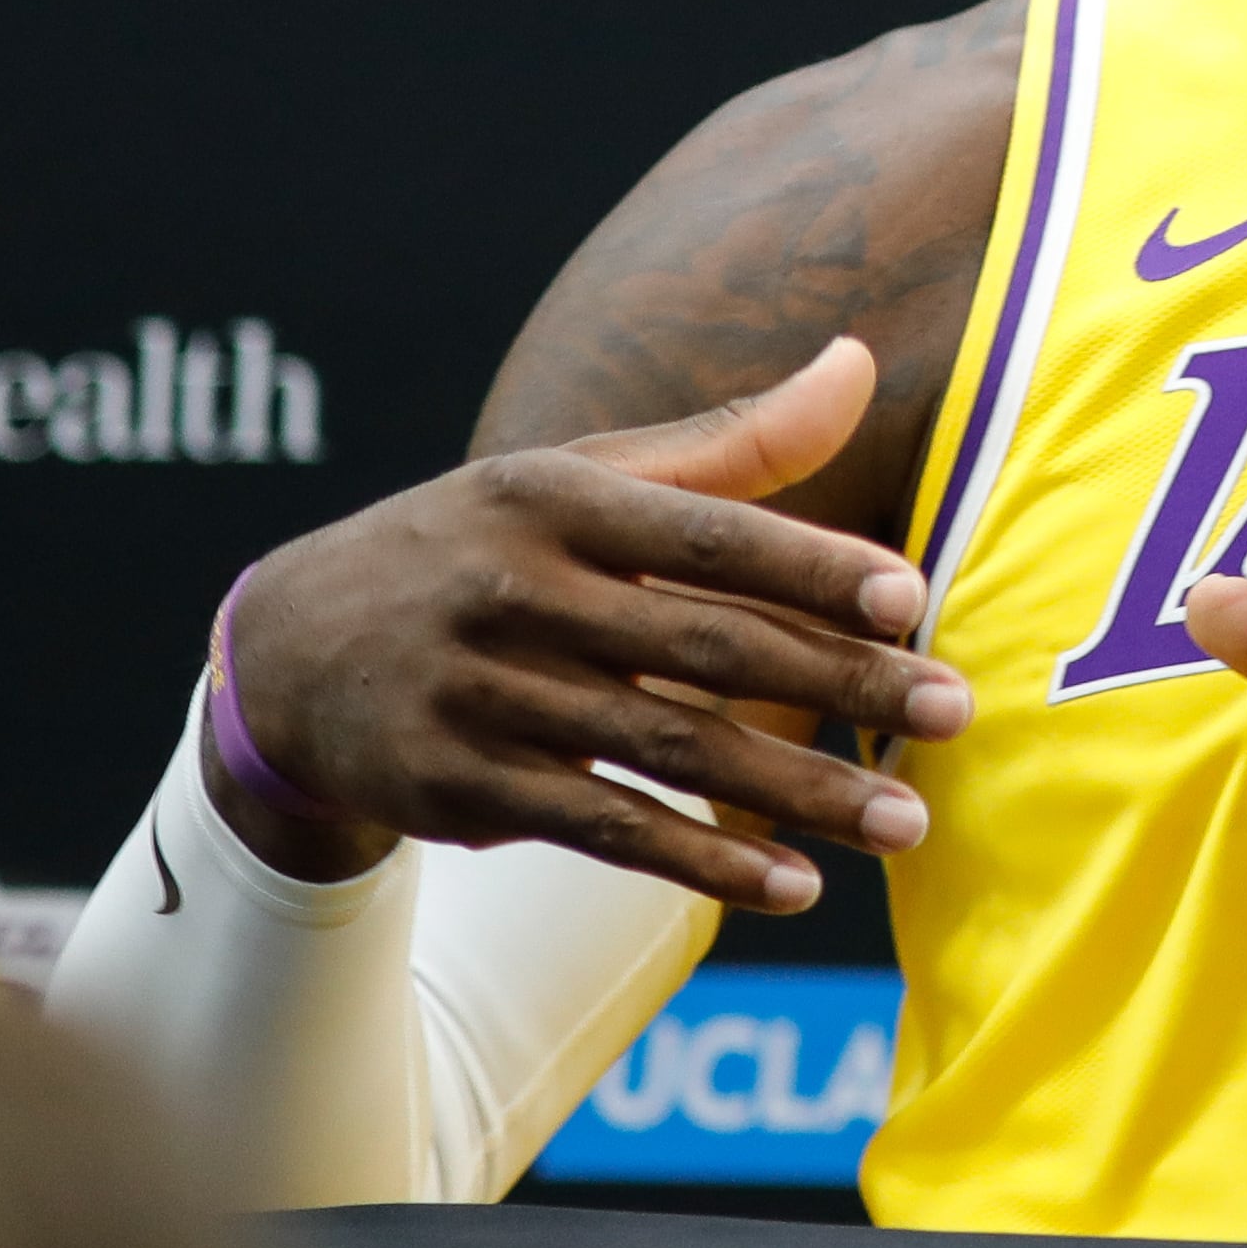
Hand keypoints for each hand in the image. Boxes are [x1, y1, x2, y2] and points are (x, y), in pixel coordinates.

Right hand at [211, 339, 966, 911]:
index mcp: (558, 498)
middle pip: (710, 647)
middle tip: (958, 712)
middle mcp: (518, 590)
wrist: (288, 652)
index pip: (708, 534)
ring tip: (908, 822)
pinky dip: (703, 861)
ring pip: (671, 750)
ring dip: (800, 792)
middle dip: (844, 683)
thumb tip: (858, 362)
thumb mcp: (579, 475)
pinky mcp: (463, 787)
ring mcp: (486, 695)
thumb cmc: (482, 547)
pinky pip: (607, 827)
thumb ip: (729, 442)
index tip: (911, 598)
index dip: (811, 566)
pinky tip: (796, 886)